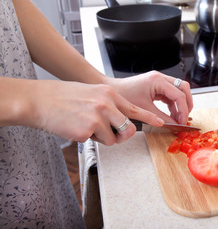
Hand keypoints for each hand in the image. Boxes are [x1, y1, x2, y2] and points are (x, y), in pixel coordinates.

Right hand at [26, 80, 163, 144]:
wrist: (39, 99)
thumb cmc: (63, 97)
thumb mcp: (91, 94)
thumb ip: (109, 105)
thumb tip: (121, 120)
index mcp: (108, 94)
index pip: (134, 109)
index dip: (149, 118)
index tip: (160, 123)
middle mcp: (106, 104)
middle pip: (128, 129)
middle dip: (121, 135)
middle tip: (107, 132)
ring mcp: (98, 116)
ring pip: (113, 139)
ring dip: (102, 138)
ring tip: (85, 126)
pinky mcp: (87, 128)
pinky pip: (97, 142)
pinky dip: (88, 139)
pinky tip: (76, 128)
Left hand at [105, 71, 193, 124]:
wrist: (111, 92)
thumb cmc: (123, 96)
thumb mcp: (143, 110)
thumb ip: (161, 118)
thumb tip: (174, 125)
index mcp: (157, 80)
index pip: (179, 95)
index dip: (183, 110)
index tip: (182, 122)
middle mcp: (160, 78)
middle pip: (183, 88)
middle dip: (186, 104)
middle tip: (184, 118)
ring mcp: (159, 81)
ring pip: (179, 90)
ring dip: (181, 105)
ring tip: (178, 118)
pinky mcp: (156, 86)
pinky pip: (171, 94)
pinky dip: (173, 104)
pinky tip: (171, 115)